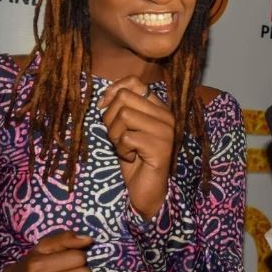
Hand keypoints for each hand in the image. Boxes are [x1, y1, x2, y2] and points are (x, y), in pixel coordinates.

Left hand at [98, 76, 175, 218]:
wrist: (147, 190)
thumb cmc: (134, 159)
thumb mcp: (125, 129)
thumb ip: (121, 109)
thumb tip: (104, 97)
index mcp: (159, 108)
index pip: (134, 82)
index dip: (113, 91)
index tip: (104, 108)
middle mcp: (166, 116)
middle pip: (124, 97)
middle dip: (110, 118)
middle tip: (117, 136)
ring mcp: (166, 131)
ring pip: (124, 115)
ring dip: (115, 135)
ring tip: (125, 148)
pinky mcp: (161, 148)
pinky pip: (127, 137)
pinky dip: (122, 150)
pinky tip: (131, 157)